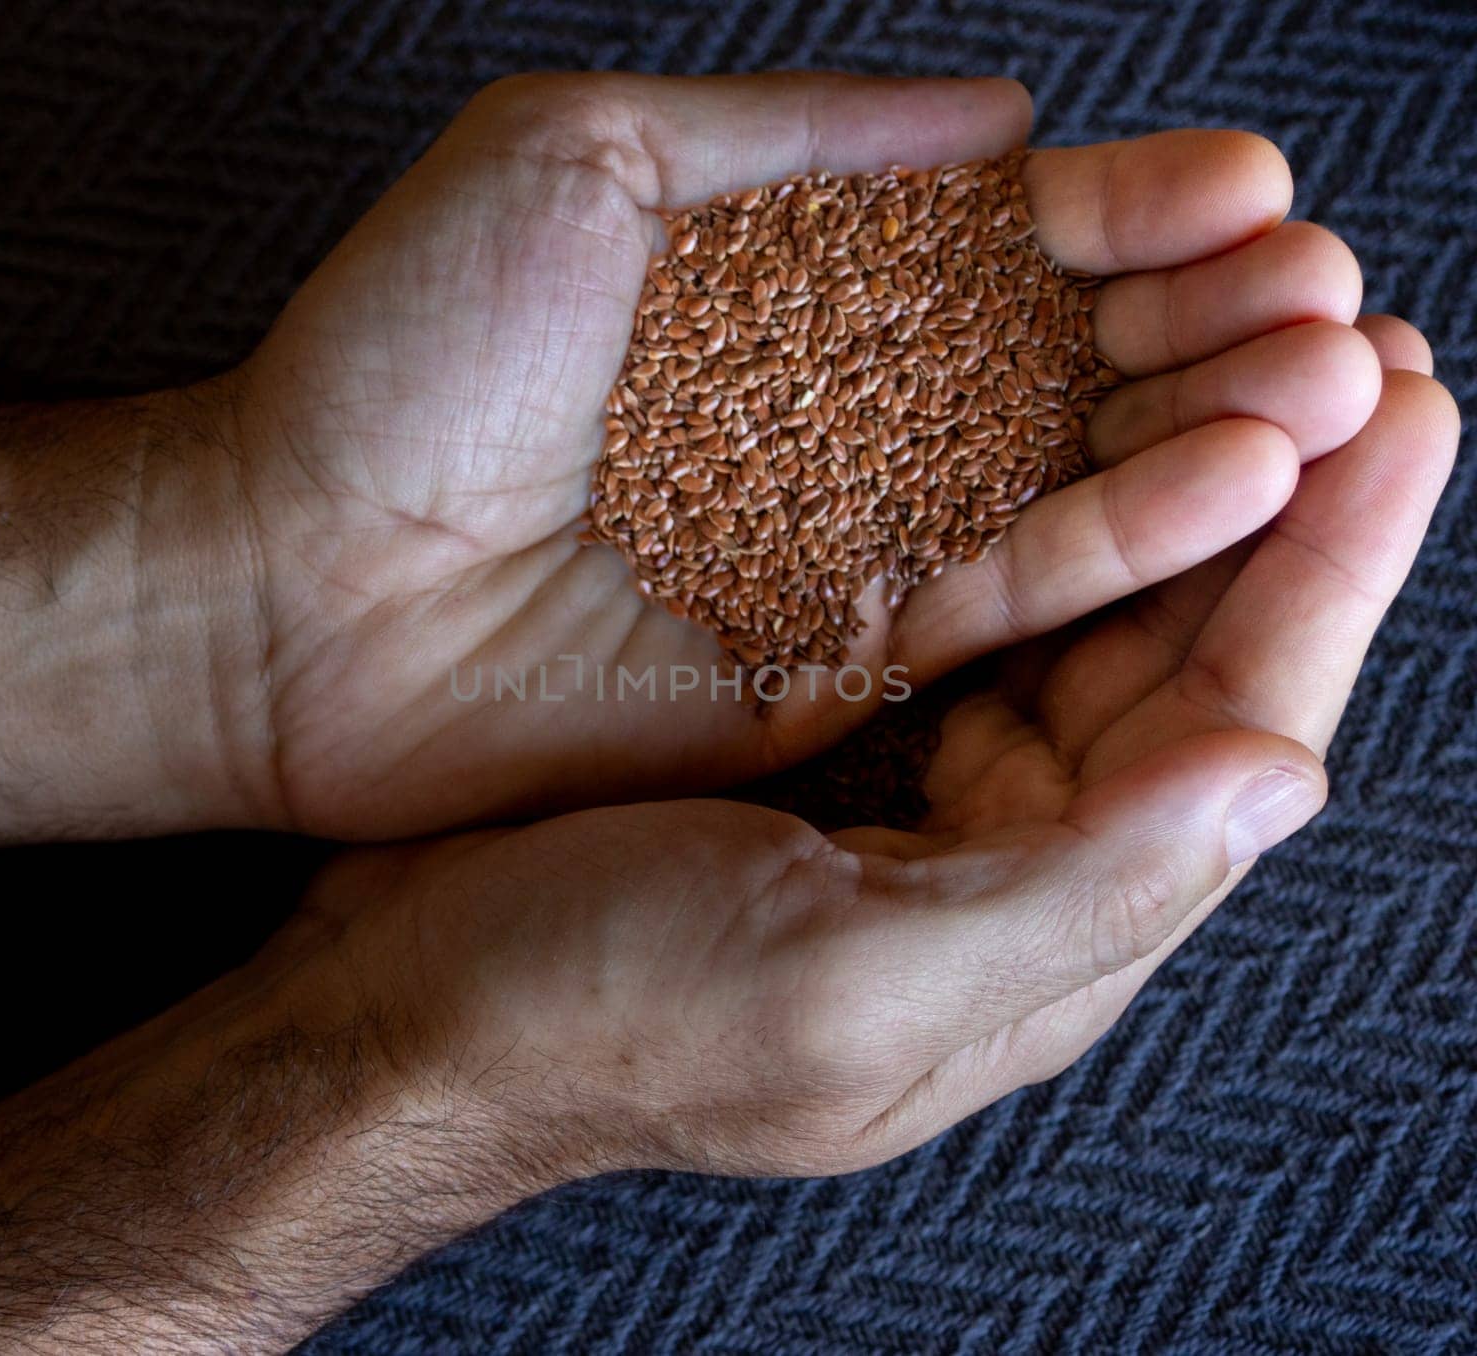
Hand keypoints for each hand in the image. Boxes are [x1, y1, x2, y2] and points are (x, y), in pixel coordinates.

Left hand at [213, 72, 1381, 838]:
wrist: (293, 582)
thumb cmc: (401, 358)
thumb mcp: (586, 158)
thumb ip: (801, 135)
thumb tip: (998, 111)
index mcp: (791, 285)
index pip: (1000, 241)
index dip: (1128, 212)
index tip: (1247, 185)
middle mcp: (837, 416)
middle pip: (1059, 363)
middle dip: (1202, 322)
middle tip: (1332, 291)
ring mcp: (842, 544)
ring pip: (1059, 480)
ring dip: (1203, 432)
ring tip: (1340, 379)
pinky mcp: (832, 660)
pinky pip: (997, 599)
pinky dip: (1116, 546)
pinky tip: (1243, 485)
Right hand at [286, 360, 1454, 1176]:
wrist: (410, 1007)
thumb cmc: (602, 1011)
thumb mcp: (842, 983)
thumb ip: (1071, 895)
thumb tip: (1279, 777)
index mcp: (1040, 936)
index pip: (1234, 732)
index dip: (1327, 573)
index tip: (1400, 412)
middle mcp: (1008, 865)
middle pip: (1184, 661)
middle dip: (1278, 502)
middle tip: (1346, 335)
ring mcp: (924, 799)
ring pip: (1091, 623)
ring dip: (1169, 483)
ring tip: (1232, 346)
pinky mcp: (840, 743)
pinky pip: (976, 612)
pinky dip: (1032, 509)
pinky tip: (1054, 416)